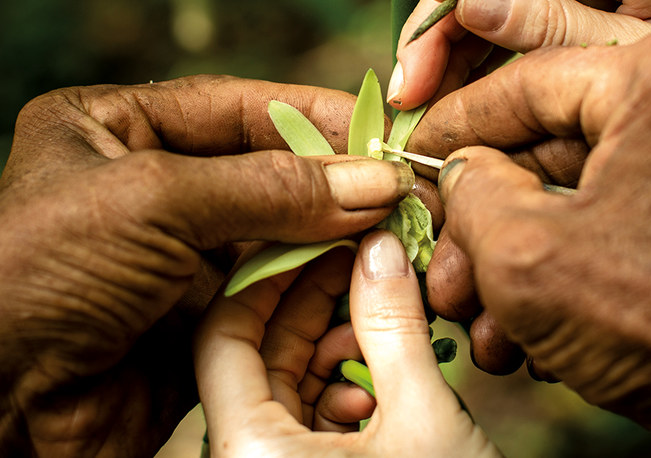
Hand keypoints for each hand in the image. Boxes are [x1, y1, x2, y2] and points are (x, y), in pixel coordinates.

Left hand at [0, 76, 416, 457]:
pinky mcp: (192, 318)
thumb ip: (271, 189)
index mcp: (106, 128)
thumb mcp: (157, 202)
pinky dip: (312, 287)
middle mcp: (140, 185)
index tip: (379, 126)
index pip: (230, 107)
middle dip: (328, 179)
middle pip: (259, 169)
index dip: (307, 113)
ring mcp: (168, 256)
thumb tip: (372, 181)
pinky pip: (267, 292)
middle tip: (400, 183)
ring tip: (394, 227)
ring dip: (329, 234)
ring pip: (271, 233)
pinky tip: (358, 275)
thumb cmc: (43, 276)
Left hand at [194, 230, 499, 456]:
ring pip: (286, 380)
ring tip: (386, 304)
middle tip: (368, 243)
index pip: (231, 323)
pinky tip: (382, 379)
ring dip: (337, 337)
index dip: (280, 261)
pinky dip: (344, 385)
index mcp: (242, 450)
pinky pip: (305, 416)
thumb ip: (393, 322)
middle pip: (261, 346)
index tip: (329, 216)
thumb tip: (382, 239)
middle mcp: (241, 457)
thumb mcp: (418, 419)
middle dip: (317, 292)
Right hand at [391, 0, 650, 183]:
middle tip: (412, 82)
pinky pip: (532, 15)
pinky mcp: (605, 3)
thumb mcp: (645, 63)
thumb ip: (552, 30)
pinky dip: (495, 53)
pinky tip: (462, 97)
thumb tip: (466, 4)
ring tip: (426, 103)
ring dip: (460, 39)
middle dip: (447, 9)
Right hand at [420, 26, 650, 456]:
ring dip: (512, 255)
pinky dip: (559, 263)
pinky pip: (606, 212)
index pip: (525, 81)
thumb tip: (458, 173)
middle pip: (546, 139)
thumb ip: (470, 190)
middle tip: (439, 264)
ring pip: (570, 186)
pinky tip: (521, 328)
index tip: (408, 157)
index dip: (451, 127)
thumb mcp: (522, 252)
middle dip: (482, 220)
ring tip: (478, 319)